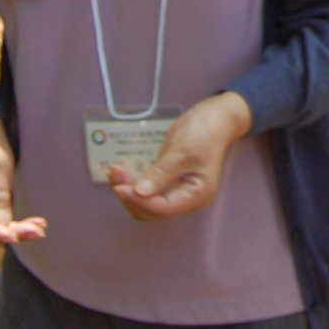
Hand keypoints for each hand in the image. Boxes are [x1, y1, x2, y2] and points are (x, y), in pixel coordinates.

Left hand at [108, 92, 251, 222]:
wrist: (214, 118)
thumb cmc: (204, 133)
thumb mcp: (183, 151)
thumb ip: (162, 173)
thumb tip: (139, 193)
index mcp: (196, 195)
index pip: (163, 208)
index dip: (140, 200)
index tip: (120, 187)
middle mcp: (186, 199)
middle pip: (151, 211)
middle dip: (131, 196)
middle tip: (116, 174)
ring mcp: (176, 191)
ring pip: (145, 204)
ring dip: (128, 192)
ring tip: (114, 172)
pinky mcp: (167, 182)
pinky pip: (146, 192)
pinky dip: (132, 185)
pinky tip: (121, 173)